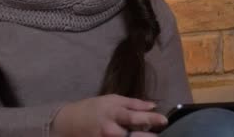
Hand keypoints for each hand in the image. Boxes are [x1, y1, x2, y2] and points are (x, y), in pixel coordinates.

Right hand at [51, 94, 167, 136]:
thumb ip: (134, 103)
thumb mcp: (112, 99)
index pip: (135, 118)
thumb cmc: (93, 108)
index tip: (165, 120)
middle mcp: (110, 130)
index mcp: (114, 114)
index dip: (152, 119)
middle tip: (161, 136)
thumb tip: (153, 106)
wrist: (68, 122)